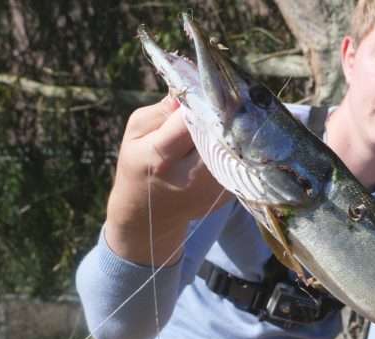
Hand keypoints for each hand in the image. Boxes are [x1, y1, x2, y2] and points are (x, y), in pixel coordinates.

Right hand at [104, 96, 228, 263]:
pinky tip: (230, 139)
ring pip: (233, 147)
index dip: (202, 101)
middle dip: (222, 113)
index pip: (189, 121)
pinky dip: (236, 148)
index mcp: (160, 157)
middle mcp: (189, 176)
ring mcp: (211, 189)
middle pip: (217, 134)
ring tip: (232, 115)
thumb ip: (161, 110)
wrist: (148, 216)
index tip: (206, 86)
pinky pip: (238, 162)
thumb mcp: (136, 133)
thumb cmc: (139, 164)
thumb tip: (189, 86)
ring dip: (234, 130)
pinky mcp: (227, 196)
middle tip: (229, 95)